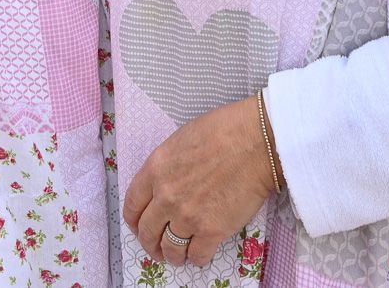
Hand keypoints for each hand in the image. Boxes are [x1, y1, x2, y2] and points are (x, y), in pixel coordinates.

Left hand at [124, 96, 275, 267]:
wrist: (257, 142)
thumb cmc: (224, 131)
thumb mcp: (180, 141)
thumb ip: (166, 167)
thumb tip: (165, 184)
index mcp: (156, 170)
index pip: (132, 205)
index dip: (134, 220)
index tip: (139, 226)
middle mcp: (166, 196)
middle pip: (147, 232)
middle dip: (150, 243)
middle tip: (157, 247)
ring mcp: (188, 216)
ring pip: (170, 249)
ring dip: (172, 256)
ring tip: (178, 256)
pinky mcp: (212, 231)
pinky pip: (197, 255)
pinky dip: (197, 258)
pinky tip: (200, 254)